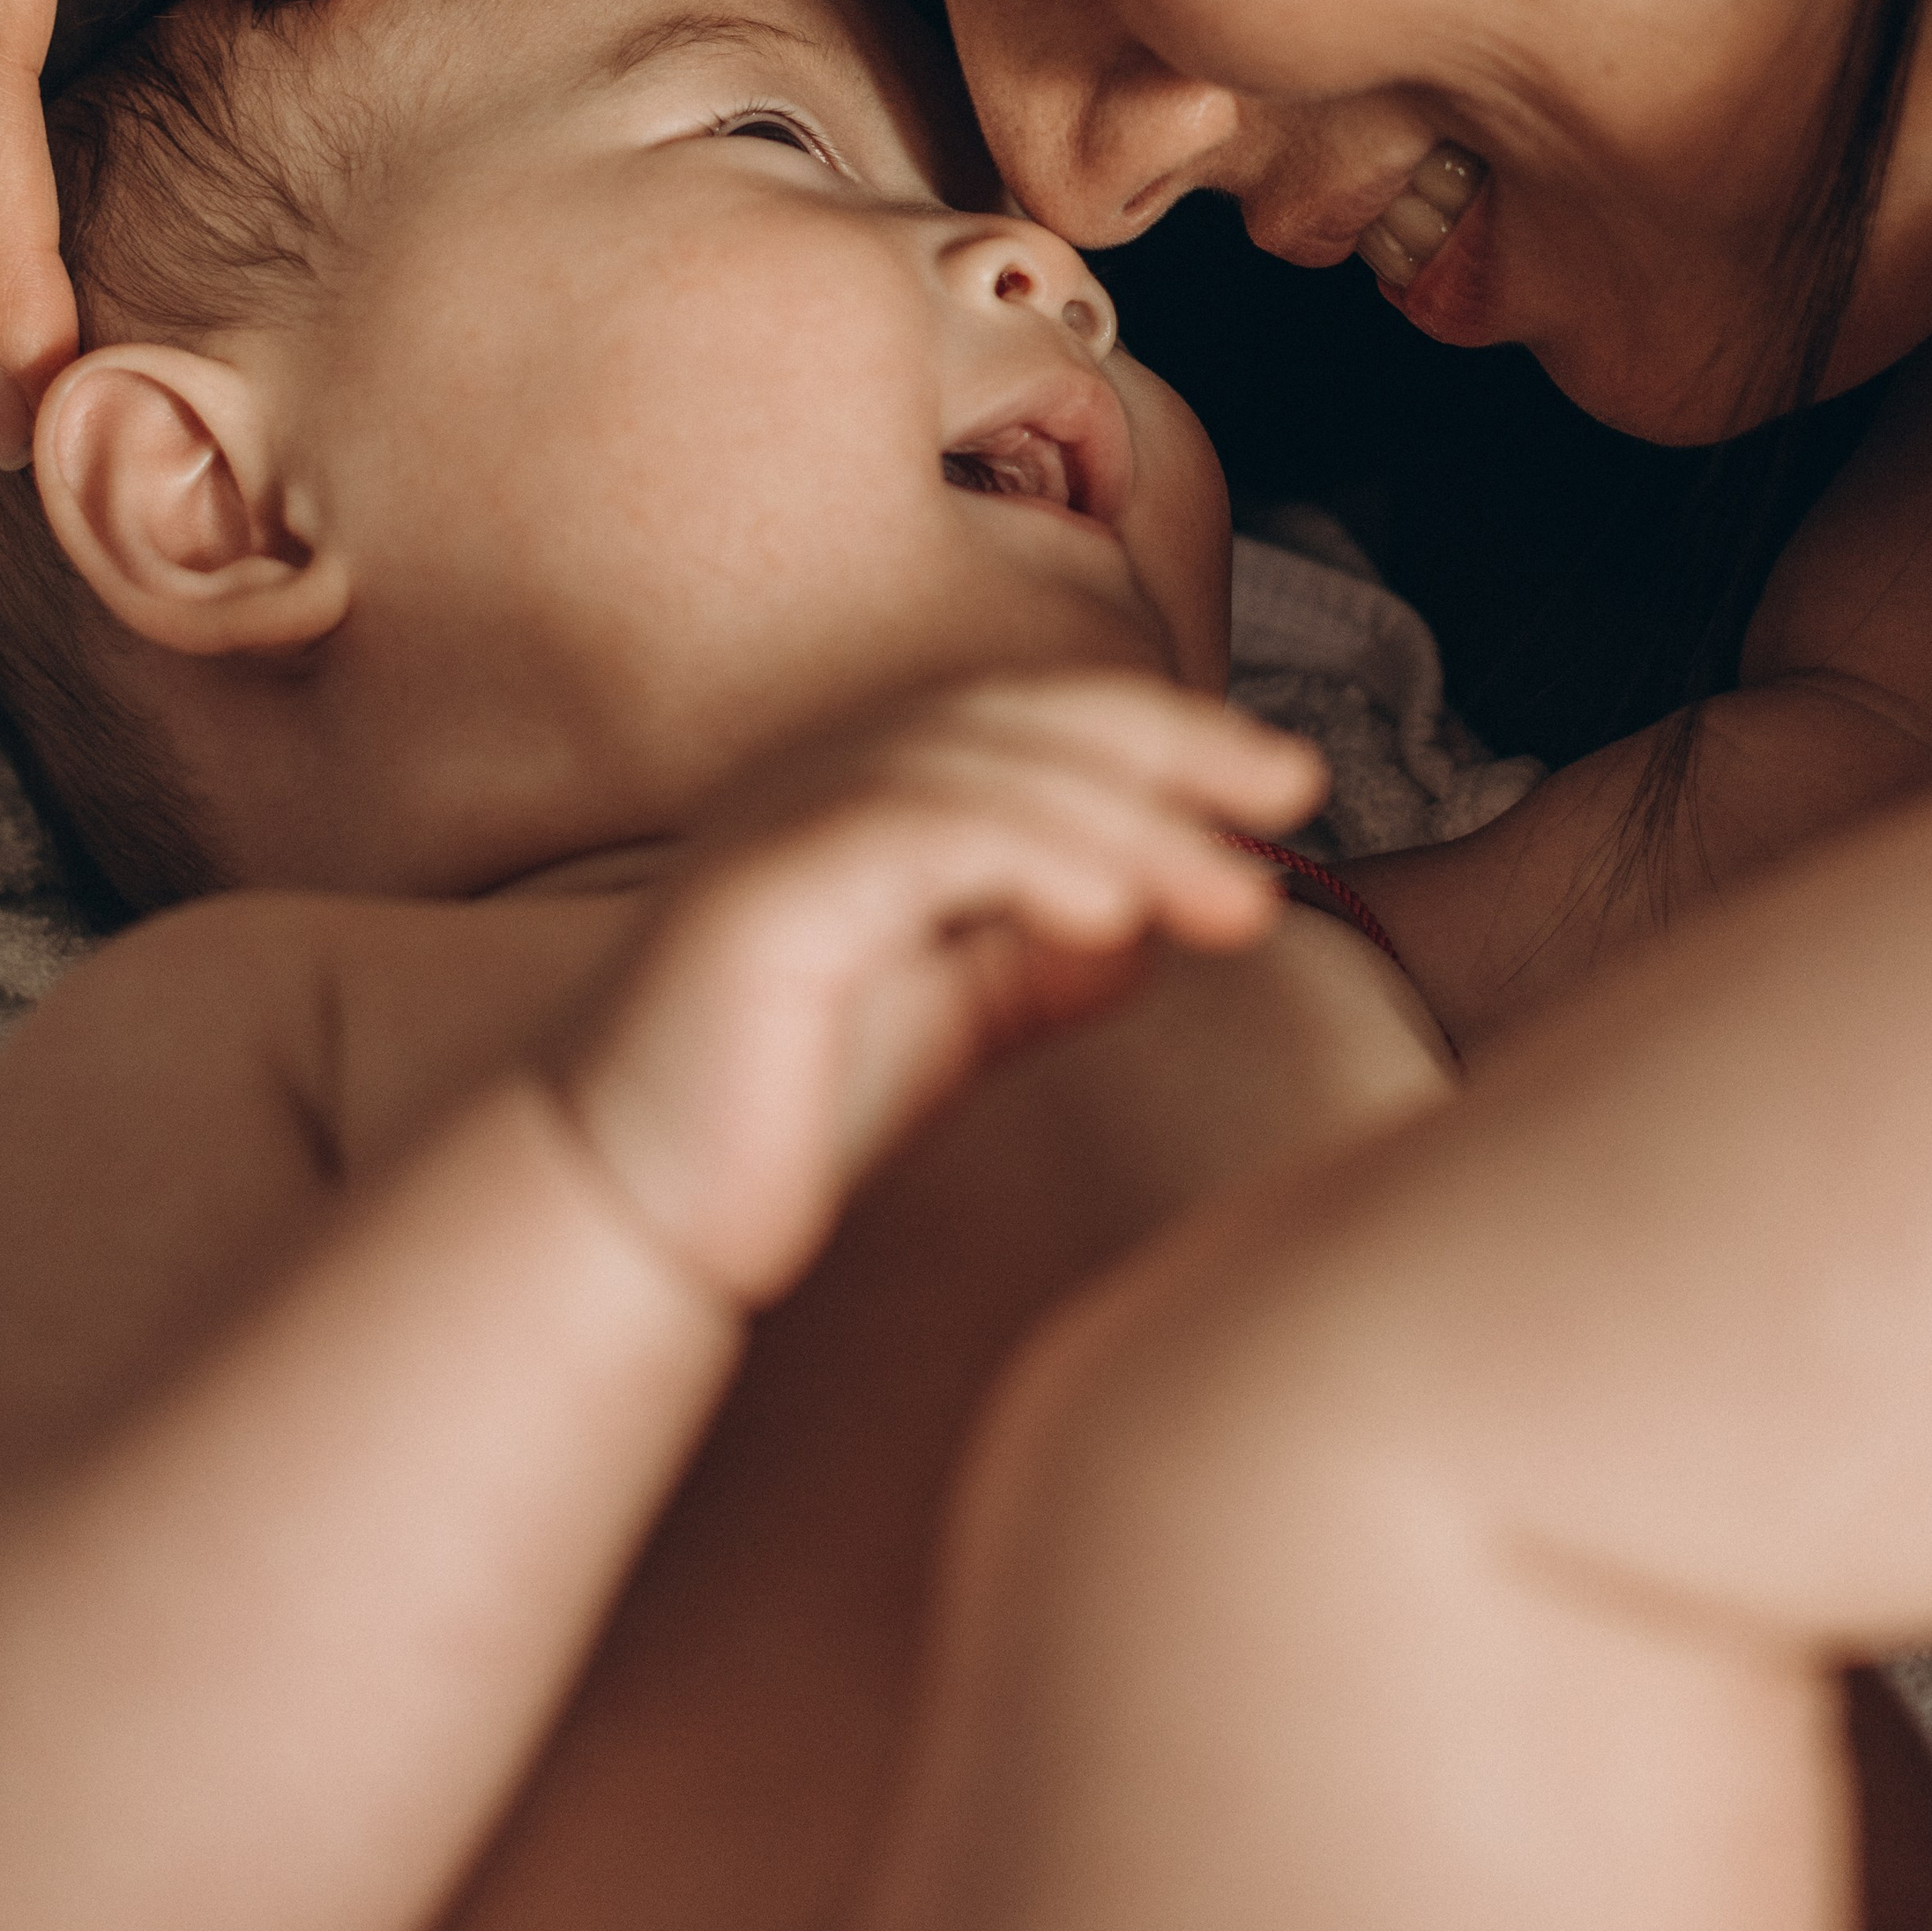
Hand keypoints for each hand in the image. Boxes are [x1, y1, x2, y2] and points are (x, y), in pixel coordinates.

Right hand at [555, 677, 1322, 1312]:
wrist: (636, 1211)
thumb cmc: (793, 1107)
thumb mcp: (961, 1010)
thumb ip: (1051, 948)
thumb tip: (1169, 905)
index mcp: (868, 781)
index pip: (1044, 720)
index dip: (1171, 734)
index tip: (1286, 782)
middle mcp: (819, 772)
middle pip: (1027, 719)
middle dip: (1174, 748)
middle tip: (1294, 791)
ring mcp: (782, 821)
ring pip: (986, 775)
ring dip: (1129, 825)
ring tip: (1233, 893)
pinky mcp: (759, 893)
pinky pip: (916, 841)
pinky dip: (1028, 858)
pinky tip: (1117, 914)